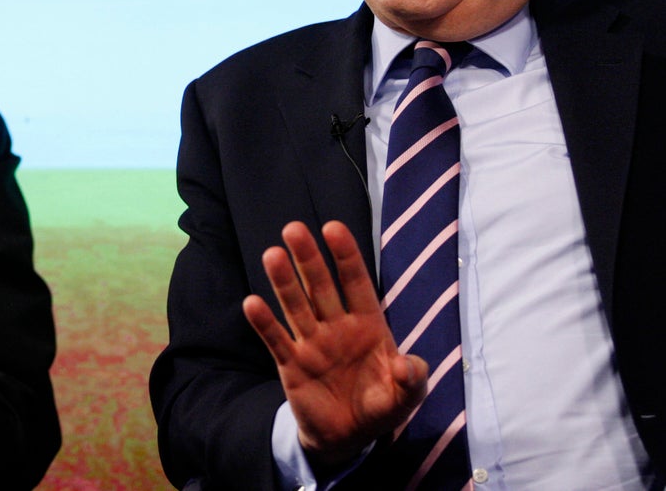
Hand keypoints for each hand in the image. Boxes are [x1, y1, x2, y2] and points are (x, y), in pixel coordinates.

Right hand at [243, 220, 427, 465]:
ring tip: (272, 255)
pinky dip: (264, 323)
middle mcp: (336, 326)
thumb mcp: (407, 396)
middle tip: (294, 229)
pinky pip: (276, 340)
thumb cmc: (381, 406)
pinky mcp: (291, 364)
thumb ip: (413, 379)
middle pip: (320, 286)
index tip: (333, 228)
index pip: (355, 283)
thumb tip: (407, 365)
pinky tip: (252, 303)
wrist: (349, 438)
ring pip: (296, 306)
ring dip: (284, 282)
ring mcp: (312, 343)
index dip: (346, 256)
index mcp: (367, 325)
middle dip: (308, 259)